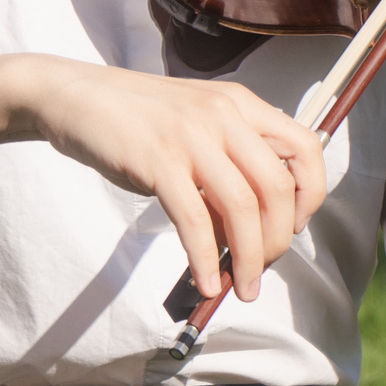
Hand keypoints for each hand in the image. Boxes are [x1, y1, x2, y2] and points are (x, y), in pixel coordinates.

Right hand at [20, 61, 325, 301]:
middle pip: (277, 186)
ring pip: (242, 206)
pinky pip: (194, 219)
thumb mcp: (196, 128)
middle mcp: (224, 114)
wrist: (75, 96)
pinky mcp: (157, 159)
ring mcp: (191, 135)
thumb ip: (227, 167)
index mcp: (242, 104)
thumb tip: (251, 232)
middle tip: (262, 270)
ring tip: (242, 288)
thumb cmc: (137, 120)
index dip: (310, 196)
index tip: (293, 227)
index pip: (306, 148)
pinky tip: (204, 281)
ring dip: (248, 258)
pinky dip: (205, 258)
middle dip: (278, 240)